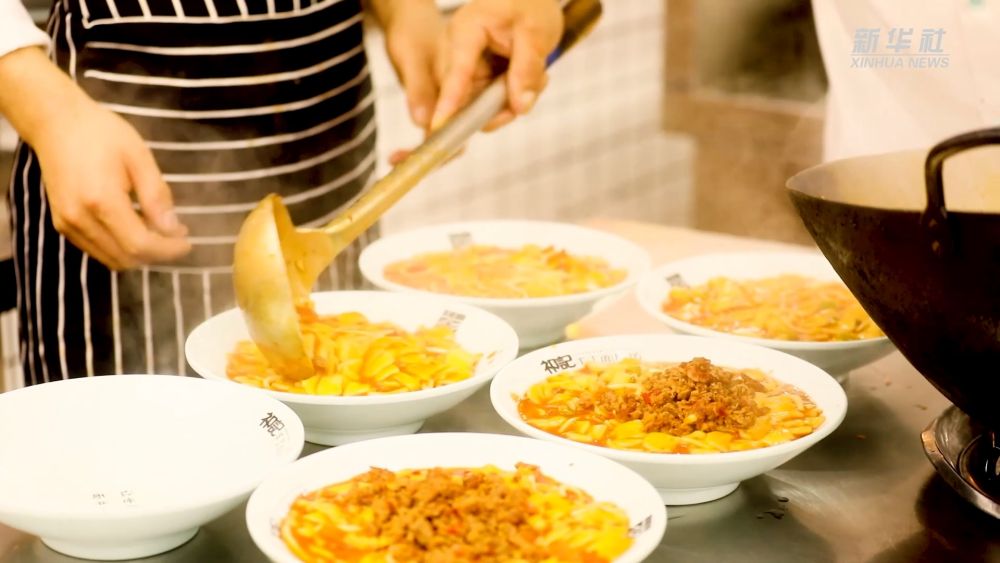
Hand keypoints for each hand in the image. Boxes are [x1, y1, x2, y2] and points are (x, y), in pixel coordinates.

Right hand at [33, 100, 190, 269]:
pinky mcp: (62, 224)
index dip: (168, 250)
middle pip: (126, 258)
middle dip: (157, 254)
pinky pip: (97, 250)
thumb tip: (173, 228)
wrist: (56, 123)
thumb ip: (156, 195)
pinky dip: (120, 248)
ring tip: (158, 231)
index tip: (187, 242)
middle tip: (176, 237)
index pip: (140, 244)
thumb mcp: (139, 157)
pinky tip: (135, 227)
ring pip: (112, 260)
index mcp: (101, 200)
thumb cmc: (100, 133)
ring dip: (139, 254)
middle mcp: (80, 218)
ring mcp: (68, 224)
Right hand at [379, 0, 562, 165]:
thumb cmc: (530, 6)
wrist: (531, 0)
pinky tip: (530, 78)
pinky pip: (488, 102)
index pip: (456, 72)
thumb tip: (520, 106)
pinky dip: (511, 98)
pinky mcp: (475, 78)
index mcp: (466, 31)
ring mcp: (465, 67)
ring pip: (479, 105)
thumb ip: (527, 70)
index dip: (449, 101)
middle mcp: (458, 51)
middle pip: (465, 97)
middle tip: (531, 92)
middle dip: (499, 106)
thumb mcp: (536, 33)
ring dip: (509, 102)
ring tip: (537, 77)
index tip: (438, 127)